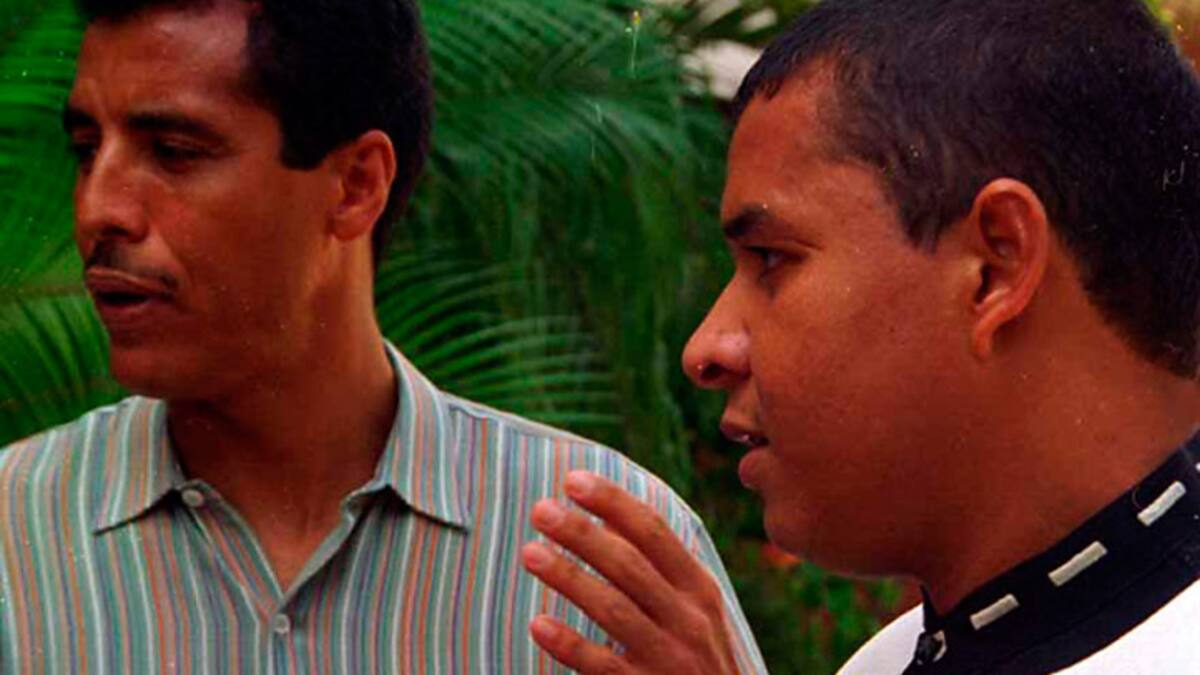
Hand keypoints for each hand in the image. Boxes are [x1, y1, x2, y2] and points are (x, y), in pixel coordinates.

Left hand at [521, 471, 740, 674]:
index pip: (654, 533)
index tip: (573, 480)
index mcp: (699, 588)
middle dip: (582, 533)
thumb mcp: (694, 609)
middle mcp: (689, 619)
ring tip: (530, 553)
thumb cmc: (700, 659)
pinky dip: (570, 644)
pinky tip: (538, 625)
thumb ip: (660, 568)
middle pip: (629, 564)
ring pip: (613, 609)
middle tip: (541, 510)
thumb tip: (608, 516)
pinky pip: (604, 666)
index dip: (613, 503)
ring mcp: (670, 658)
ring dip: (569, 578)